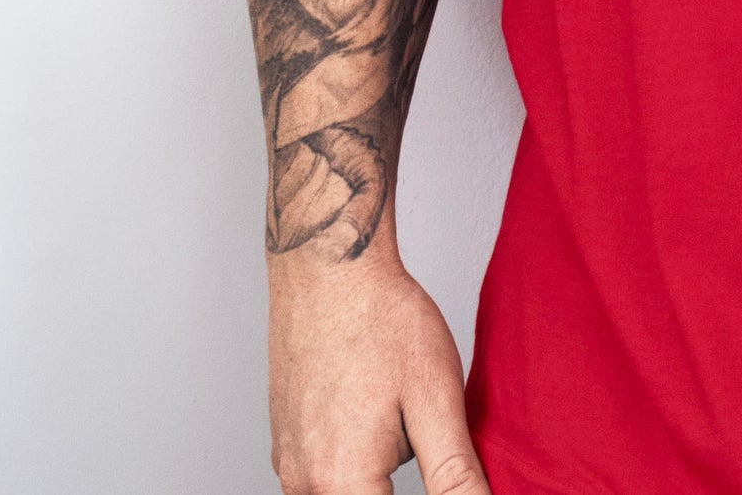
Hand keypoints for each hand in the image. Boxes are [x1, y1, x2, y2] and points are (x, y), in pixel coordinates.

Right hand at [267, 252, 489, 494]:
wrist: (330, 269)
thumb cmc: (383, 321)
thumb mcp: (437, 400)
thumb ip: (454, 474)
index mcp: (342, 482)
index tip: (437, 459)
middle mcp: (304, 483)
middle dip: (402, 482)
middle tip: (417, 421)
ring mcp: (289, 463)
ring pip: (347, 490)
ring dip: (377, 473)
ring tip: (400, 407)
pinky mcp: (287, 443)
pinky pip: (327, 471)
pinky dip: (358, 454)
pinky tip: (378, 405)